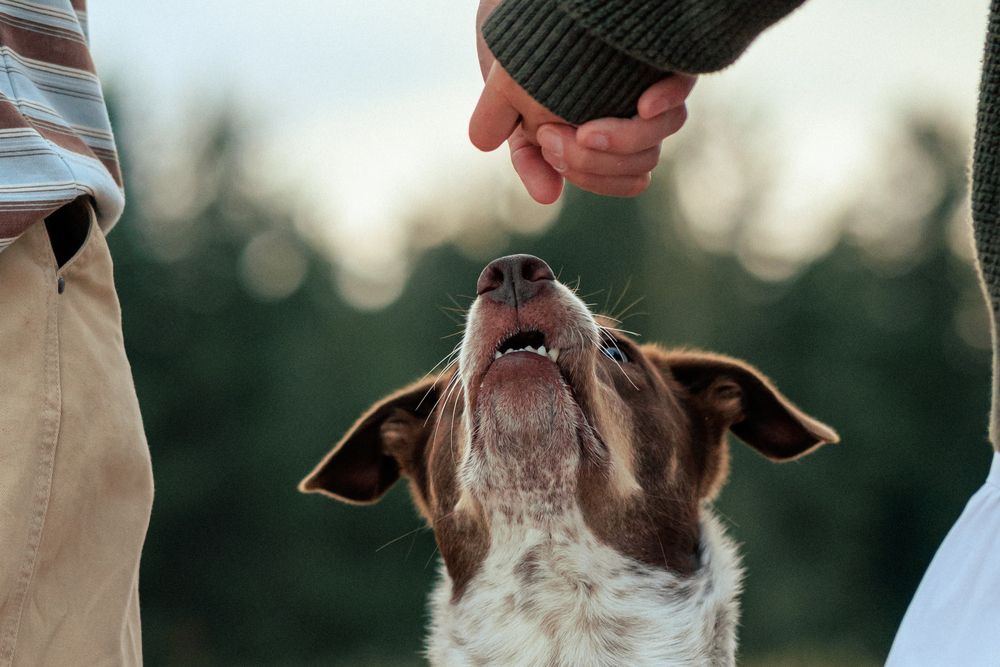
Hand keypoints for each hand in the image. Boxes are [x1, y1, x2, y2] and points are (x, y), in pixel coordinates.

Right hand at [471, 1, 695, 202]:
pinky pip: (680, 93)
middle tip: (552, 132)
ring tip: (588, 130)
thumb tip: (548, 199)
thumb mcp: (507, 105)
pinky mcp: (664, 66)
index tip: (547, 142)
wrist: (535, 3)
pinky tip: (645, 104)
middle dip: (591, 162)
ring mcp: (645, 97)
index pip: (605, 179)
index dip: (581, 172)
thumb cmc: (521, 55)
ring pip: (655, 140)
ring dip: (624, 141)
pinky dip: (666, 102)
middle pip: (635, 166)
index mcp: (595, 141)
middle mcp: (626, 123)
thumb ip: (523, 155)